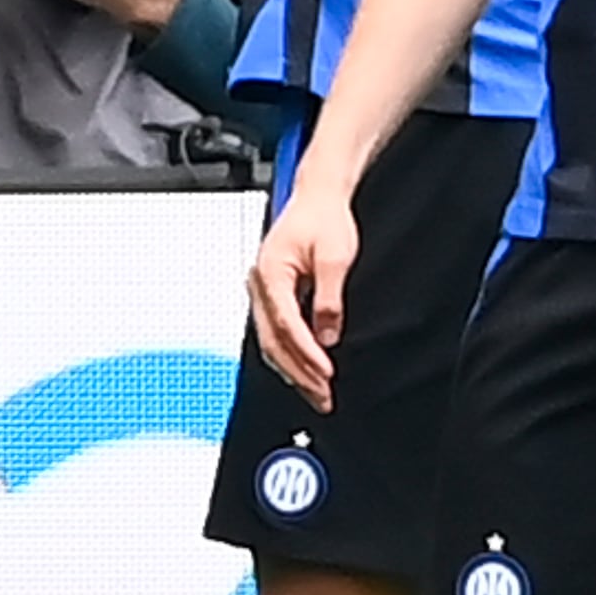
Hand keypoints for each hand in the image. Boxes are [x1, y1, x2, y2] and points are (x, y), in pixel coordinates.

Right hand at [247, 184, 362, 410]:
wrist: (319, 197)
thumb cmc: (324, 218)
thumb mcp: (335, 257)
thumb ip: (328, 298)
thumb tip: (327, 336)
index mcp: (270, 273)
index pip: (287, 324)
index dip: (306, 353)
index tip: (326, 373)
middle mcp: (259, 285)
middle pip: (273, 341)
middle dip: (299, 373)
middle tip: (322, 397)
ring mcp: (263, 291)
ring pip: (272, 342)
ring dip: (294, 370)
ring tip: (316, 393)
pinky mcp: (273, 295)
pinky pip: (277, 333)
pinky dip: (291, 354)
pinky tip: (306, 370)